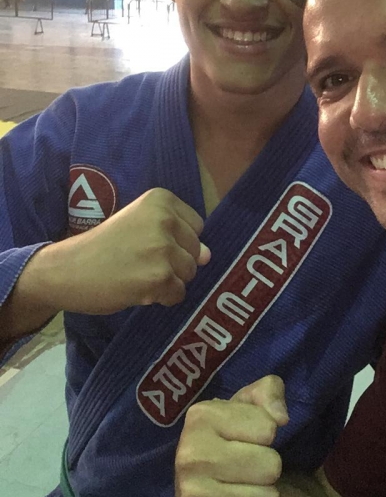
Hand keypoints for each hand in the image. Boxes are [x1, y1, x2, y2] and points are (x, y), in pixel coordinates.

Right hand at [32, 188, 209, 313]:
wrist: (67, 269)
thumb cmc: (104, 245)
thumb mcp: (140, 225)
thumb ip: (177, 235)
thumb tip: (208, 256)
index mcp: (161, 199)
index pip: (196, 226)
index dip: (177, 240)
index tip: (148, 242)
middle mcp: (165, 219)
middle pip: (195, 250)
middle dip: (174, 261)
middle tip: (140, 261)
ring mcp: (163, 249)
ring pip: (189, 273)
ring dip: (168, 280)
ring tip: (138, 274)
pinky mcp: (159, 277)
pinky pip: (178, 294)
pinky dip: (161, 297)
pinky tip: (138, 289)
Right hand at [175, 375, 288, 496]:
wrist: (202, 492)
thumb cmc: (232, 442)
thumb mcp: (249, 408)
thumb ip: (269, 392)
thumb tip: (281, 417)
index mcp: (200, 416)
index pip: (268, 426)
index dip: (265, 434)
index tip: (244, 439)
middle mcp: (189, 452)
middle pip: (270, 463)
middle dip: (265, 467)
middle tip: (244, 468)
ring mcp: (191, 492)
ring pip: (268, 496)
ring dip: (262, 494)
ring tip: (240, 488)